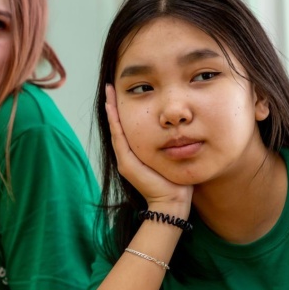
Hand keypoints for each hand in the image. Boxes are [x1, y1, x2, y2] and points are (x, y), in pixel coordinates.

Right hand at [105, 85, 192, 212]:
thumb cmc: (176, 182)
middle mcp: (127, 155)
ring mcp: (125, 159)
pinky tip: (112, 107)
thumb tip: (179, 125)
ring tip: (109, 92)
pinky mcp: (126, 163)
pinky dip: (115, 122)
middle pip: (118, 124)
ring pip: (116, 128)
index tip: (121, 91)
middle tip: (111, 86)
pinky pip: (119, 137)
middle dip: (114, 105)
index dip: (123, 109)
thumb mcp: (172, 155)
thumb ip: (170, 142)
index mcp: (137, 153)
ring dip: (111, 109)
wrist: (172, 203)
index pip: (127, 126)